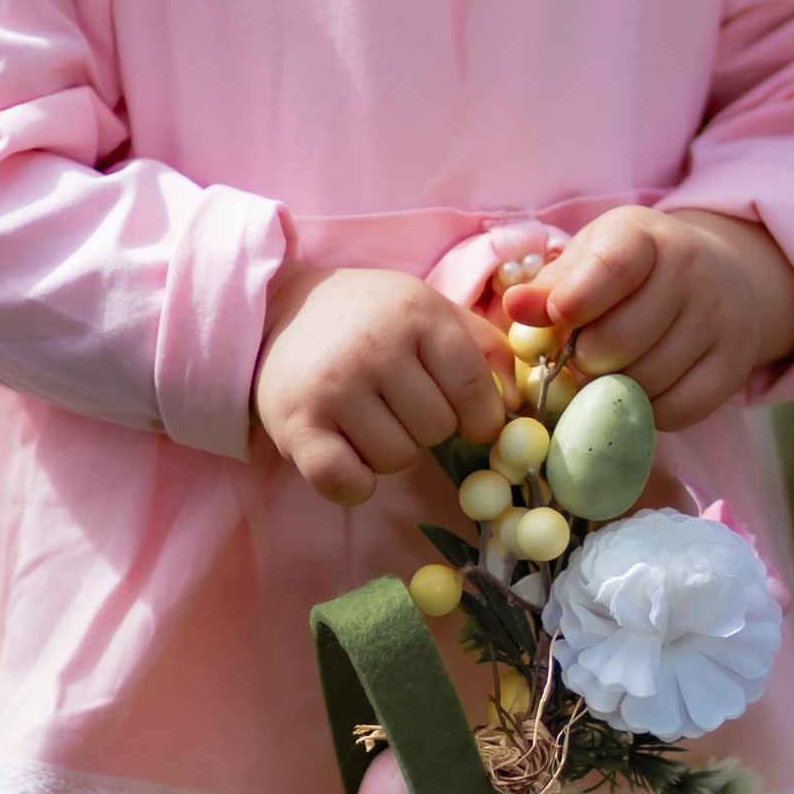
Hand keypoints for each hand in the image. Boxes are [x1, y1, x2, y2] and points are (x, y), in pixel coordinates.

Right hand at [254, 264, 509, 506]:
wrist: (278, 312)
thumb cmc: (370, 317)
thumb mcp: (430, 309)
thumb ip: (483, 347)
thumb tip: (515, 406)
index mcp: (417, 313)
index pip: (475, 389)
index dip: (481, 417)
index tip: (467, 418)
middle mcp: (375, 347)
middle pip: (437, 429)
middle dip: (427, 428)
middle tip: (399, 406)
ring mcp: (334, 387)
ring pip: (396, 459)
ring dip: (389, 451)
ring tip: (368, 420)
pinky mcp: (297, 425)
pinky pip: (347, 483)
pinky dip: (355, 484)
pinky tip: (348, 457)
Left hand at [501, 208, 793, 429]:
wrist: (712, 280)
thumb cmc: (628, 274)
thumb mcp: (586, 261)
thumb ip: (549, 287)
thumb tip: (516, 308)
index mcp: (645, 235)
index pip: (613, 265)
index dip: (577, 299)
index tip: (556, 320)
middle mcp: (693, 269)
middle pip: (623, 339)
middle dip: (587, 359)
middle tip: (580, 357)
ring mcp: (721, 317)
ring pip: (647, 381)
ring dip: (614, 390)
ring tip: (610, 371)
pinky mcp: (735, 363)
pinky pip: (678, 409)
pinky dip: (648, 411)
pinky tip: (640, 389)